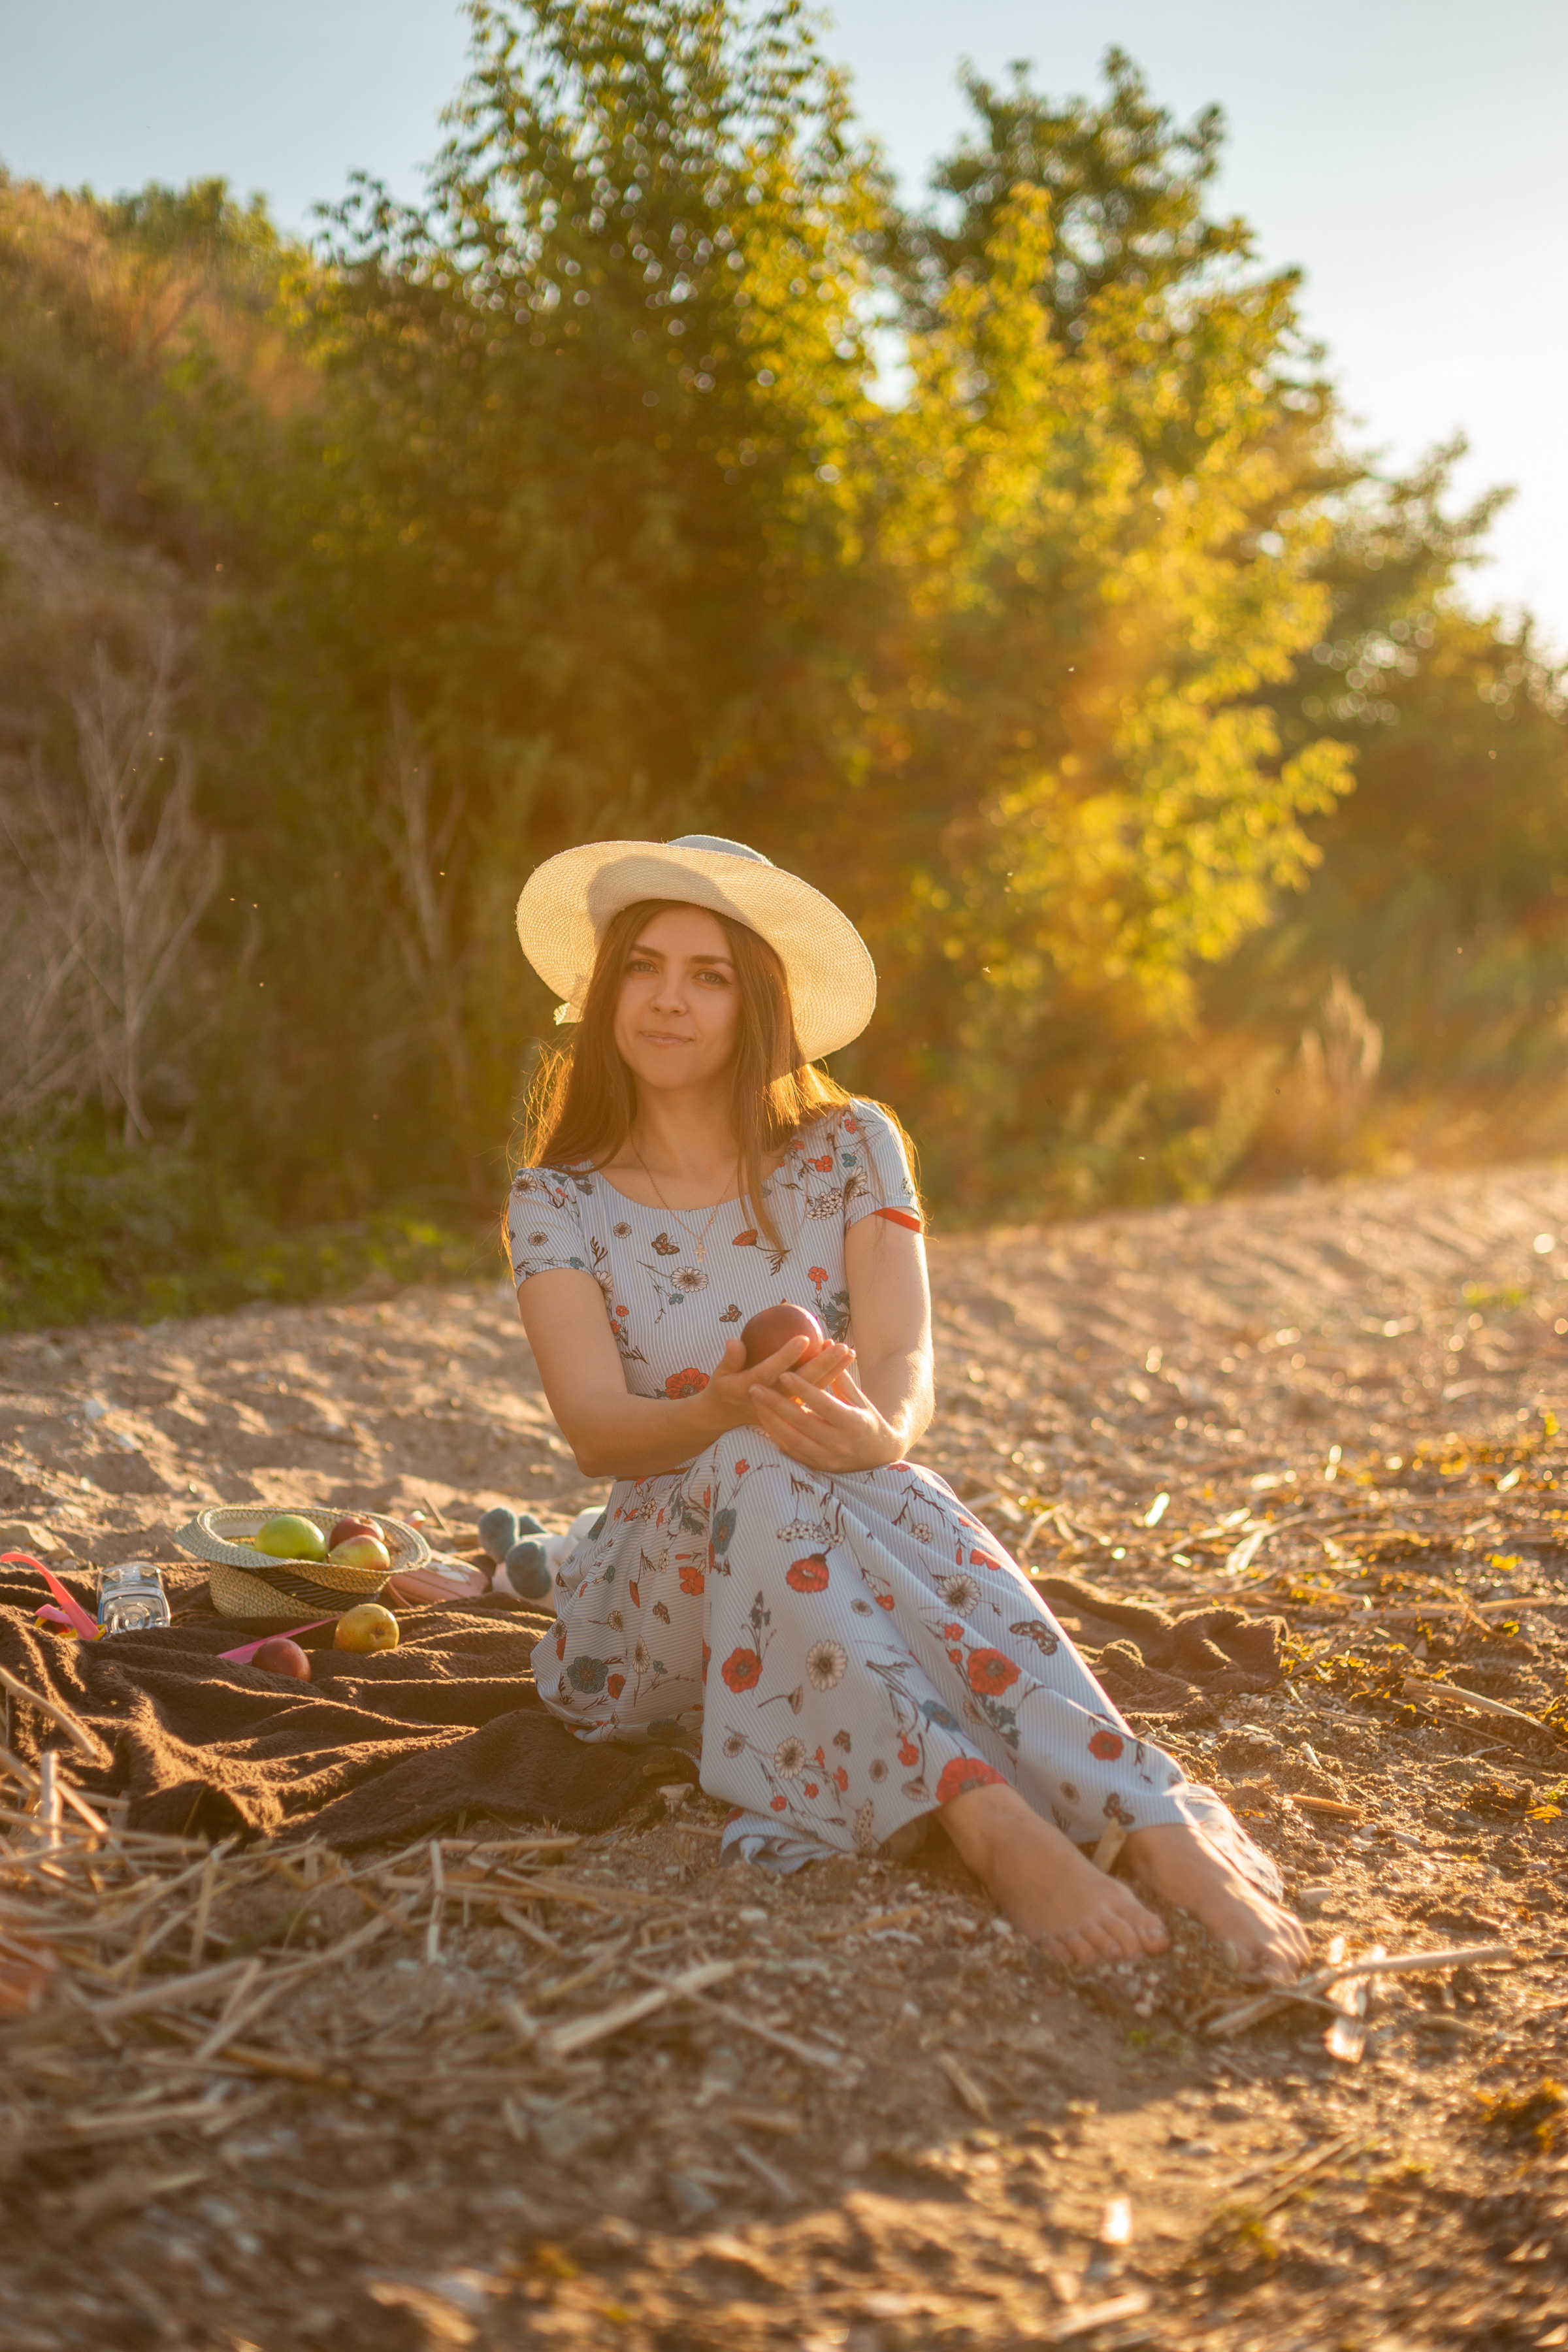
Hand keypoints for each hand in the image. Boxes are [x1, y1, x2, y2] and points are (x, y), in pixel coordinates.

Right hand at [695, 1333, 853, 1438]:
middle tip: (840, 1346)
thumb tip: (733, 1340)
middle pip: (801, 1382)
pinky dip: (831, 1377)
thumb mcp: (720, 1375)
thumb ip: (729, 1359)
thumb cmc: (725, 1388)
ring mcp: (786, 1406)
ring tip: (849, 1352)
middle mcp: (773, 1399)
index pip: (771, 1371)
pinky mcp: (795, 1408)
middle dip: (823, 1364)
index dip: (786, 1356)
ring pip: (813, 1389)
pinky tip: (845, 1361)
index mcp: (751, 1389)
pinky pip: (816, 1392)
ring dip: (833, 1371)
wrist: (729, 1419)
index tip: (803, 1338)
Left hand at [747, 1349, 902, 1472]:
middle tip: (756, 1386)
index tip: (784, 1374)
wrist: (878, 1457)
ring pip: (792, 1439)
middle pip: (803, 1423)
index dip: (804, 1390)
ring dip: (771, 1419)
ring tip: (756, 1400)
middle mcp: (840, 1444)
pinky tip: (763, 1418)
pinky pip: (791, 1451)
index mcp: (855, 1424)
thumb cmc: (869, 1421)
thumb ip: (841, 1377)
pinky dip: (775, 1434)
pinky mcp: (817, 1466)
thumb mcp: (860, 1399)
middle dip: (777, 1404)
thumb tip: (828, 1343)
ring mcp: (827, 1458)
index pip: (824, 1405)